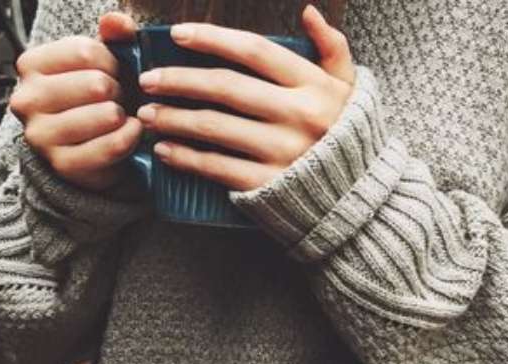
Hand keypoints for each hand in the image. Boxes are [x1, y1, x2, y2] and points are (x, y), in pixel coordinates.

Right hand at [9, 13, 143, 191]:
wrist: (86, 147)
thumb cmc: (92, 98)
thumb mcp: (101, 62)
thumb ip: (113, 36)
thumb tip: (116, 22)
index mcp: (30, 65)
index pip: (85, 51)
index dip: (112, 61)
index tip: (112, 72)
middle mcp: (27, 99)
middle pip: (96, 84)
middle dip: (119, 90)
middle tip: (117, 98)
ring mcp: (41, 135)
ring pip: (106, 115)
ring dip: (124, 115)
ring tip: (119, 116)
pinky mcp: (63, 164)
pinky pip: (113, 145)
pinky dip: (131, 137)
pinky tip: (131, 131)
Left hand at [133, 5, 355, 191]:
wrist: (361, 199)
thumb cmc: (350, 138)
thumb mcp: (350, 89)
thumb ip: (332, 47)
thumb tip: (308, 11)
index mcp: (313, 86)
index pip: (254, 50)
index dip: (212, 38)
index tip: (176, 35)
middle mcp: (298, 115)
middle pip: (225, 87)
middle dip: (179, 80)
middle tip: (147, 79)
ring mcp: (282, 151)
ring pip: (214, 127)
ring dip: (174, 118)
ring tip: (147, 114)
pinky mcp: (269, 184)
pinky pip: (217, 167)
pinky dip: (186, 157)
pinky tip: (164, 150)